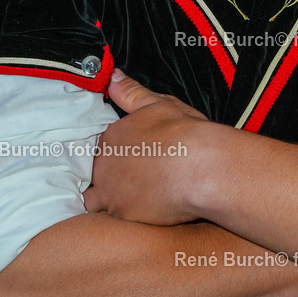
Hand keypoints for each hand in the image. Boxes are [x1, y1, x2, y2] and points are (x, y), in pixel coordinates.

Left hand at [84, 70, 211, 223]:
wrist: (200, 166)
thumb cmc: (184, 132)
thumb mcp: (158, 104)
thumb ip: (131, 93)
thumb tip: (113, 77)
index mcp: (112, 136)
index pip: (105, 145)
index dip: (120, 152)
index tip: (135, 157)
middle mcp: (104, 163)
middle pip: (98, 172)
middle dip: (113, 176)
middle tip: (138, 178)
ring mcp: (110, 191)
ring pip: (97, 198)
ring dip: (110, 198)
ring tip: (133, 198)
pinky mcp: (122, 215)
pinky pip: (111, 219)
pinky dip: (122, 216)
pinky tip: (139, 213)